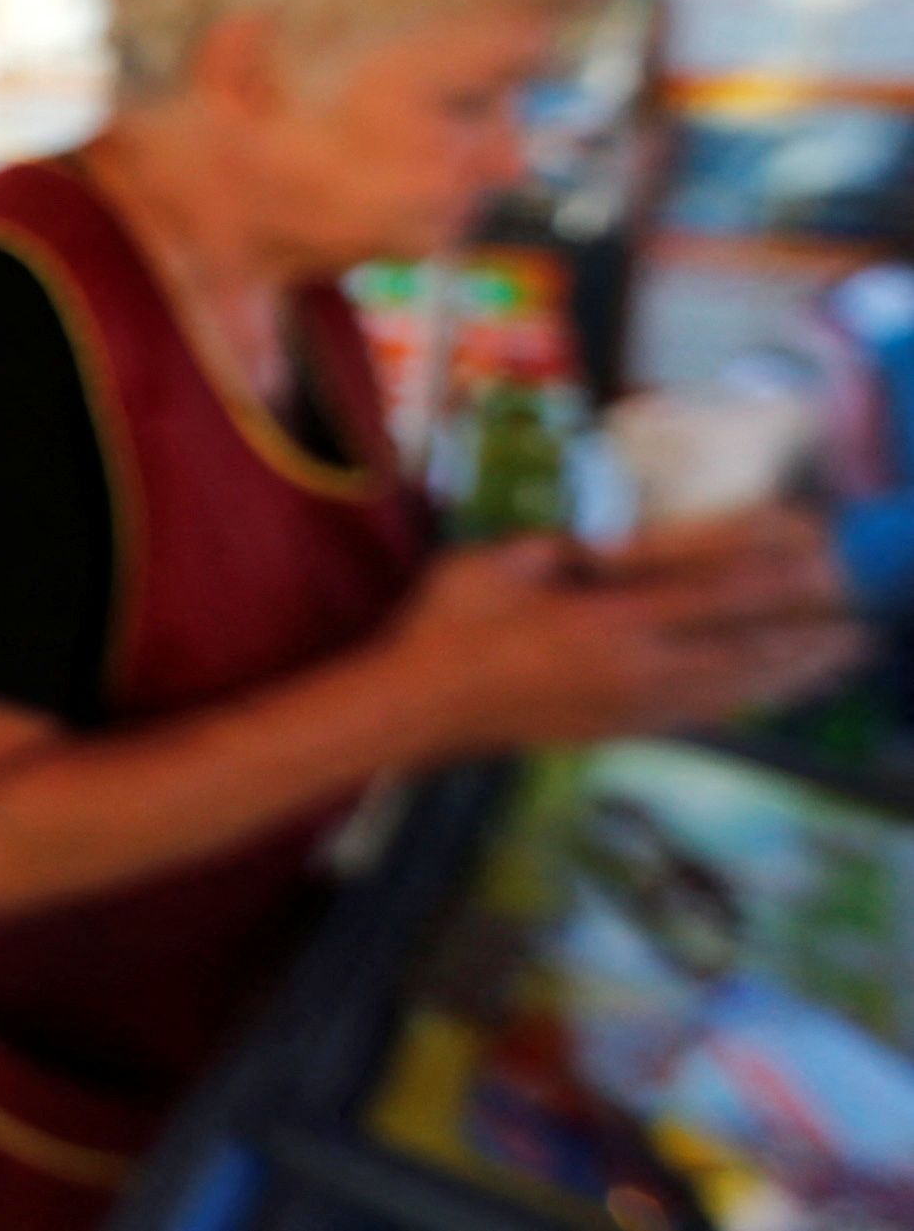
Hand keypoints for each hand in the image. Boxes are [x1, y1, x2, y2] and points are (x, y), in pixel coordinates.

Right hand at [379, 522, 866, 756]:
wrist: (420, 708)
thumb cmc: (447, 627)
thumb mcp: (494, 563)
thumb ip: (554, 550)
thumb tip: (596, 549)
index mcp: (606, 621)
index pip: (710, 597)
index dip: (772, 582)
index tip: (820, 566)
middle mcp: (635, 670)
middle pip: (741, 653)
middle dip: (804, 640)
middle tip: (858, 628)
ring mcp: (632, 707)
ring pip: (732, 691)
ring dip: (790, 677)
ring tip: (838, 664)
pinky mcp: (620, 730)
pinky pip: (703, 715)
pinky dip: (747, 701)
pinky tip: (768, 693)